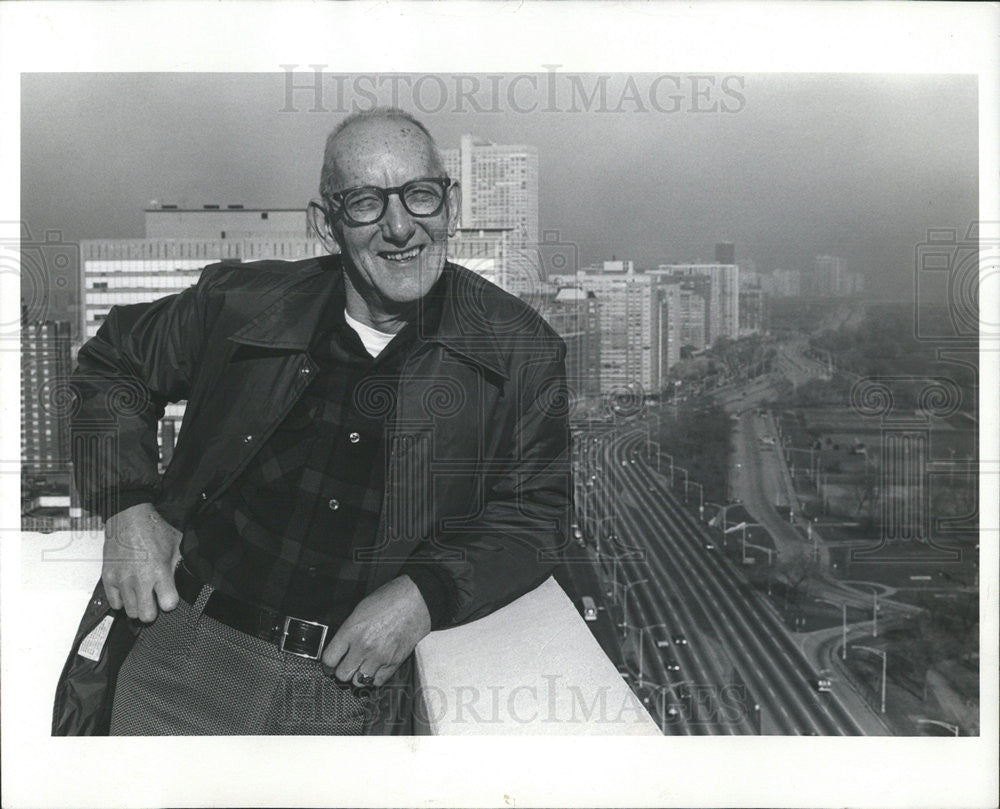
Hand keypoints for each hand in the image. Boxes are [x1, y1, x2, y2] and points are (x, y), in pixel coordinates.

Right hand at [103, 503, 181, 621]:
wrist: (129, 518)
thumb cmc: (153, 530)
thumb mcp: (176, 545)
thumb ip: (178, 565)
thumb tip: (182, 580)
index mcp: (160, 571)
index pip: (168, 604)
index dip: (170, 602)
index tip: (169, 597)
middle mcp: (140, 579)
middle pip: (146, 616)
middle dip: (153, 611)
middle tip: (154, 602)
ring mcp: (122, 580)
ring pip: (130, 612)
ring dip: (137, 606)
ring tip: (141, 595)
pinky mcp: (108, 578)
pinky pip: (114, 604)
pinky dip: (122, 601)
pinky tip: (129, 591)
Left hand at [321, 575, 430, 686]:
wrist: (415, 600)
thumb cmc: (389, 599)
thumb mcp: (360, 610)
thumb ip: (348, 631)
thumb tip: (340, 647)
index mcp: (351, 630)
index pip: (329, 659)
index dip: (327, 664)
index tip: (330, 664)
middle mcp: (363, 646)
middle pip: (342, 675)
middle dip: (342, 671)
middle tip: (346, 666)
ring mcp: (379, 656)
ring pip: (359, 682)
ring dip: (358, 676)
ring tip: (361, 668)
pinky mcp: (394, 662)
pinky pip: (378, 681)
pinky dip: (374, 677)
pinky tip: (375, 668)